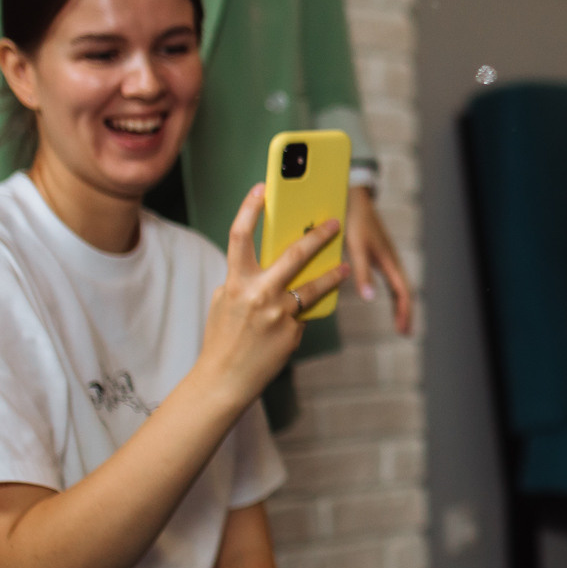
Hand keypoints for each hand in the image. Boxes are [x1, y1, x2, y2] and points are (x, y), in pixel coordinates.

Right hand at [202, 184, 349, 406]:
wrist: (224, 380)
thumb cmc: (223, 338)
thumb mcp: (226, 303)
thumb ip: (245, 281)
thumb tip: (273, 265)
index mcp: (236, 282)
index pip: (240, 236)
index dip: (250, 209)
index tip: (263, 188)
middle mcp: (259, 294)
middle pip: (294, 254)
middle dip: (317, 236)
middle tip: (334, 223)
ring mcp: (279, 314)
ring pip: (314, 286)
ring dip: (333, 274)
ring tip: (344, 266)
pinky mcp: (293, 332)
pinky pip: (304, 314)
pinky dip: (303, 313)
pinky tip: (297, 319)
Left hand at [344, 185, 414, 334]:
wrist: (355, 197)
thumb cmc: (355, 220)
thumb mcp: (356, 246)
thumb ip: (362, 272)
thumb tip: (370, 298)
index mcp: (389, 261)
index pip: (403, 293)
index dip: (404, 312)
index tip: (403, 330)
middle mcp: (391, 261)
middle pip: (404, 292)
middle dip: (405, 312)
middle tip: (405, 332)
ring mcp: (386, 258)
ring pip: (398, 286)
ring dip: (400, 304)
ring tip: (399, 321)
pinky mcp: (378, 255)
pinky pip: (390, 279)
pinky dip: (392, 293)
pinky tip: (386, 298)